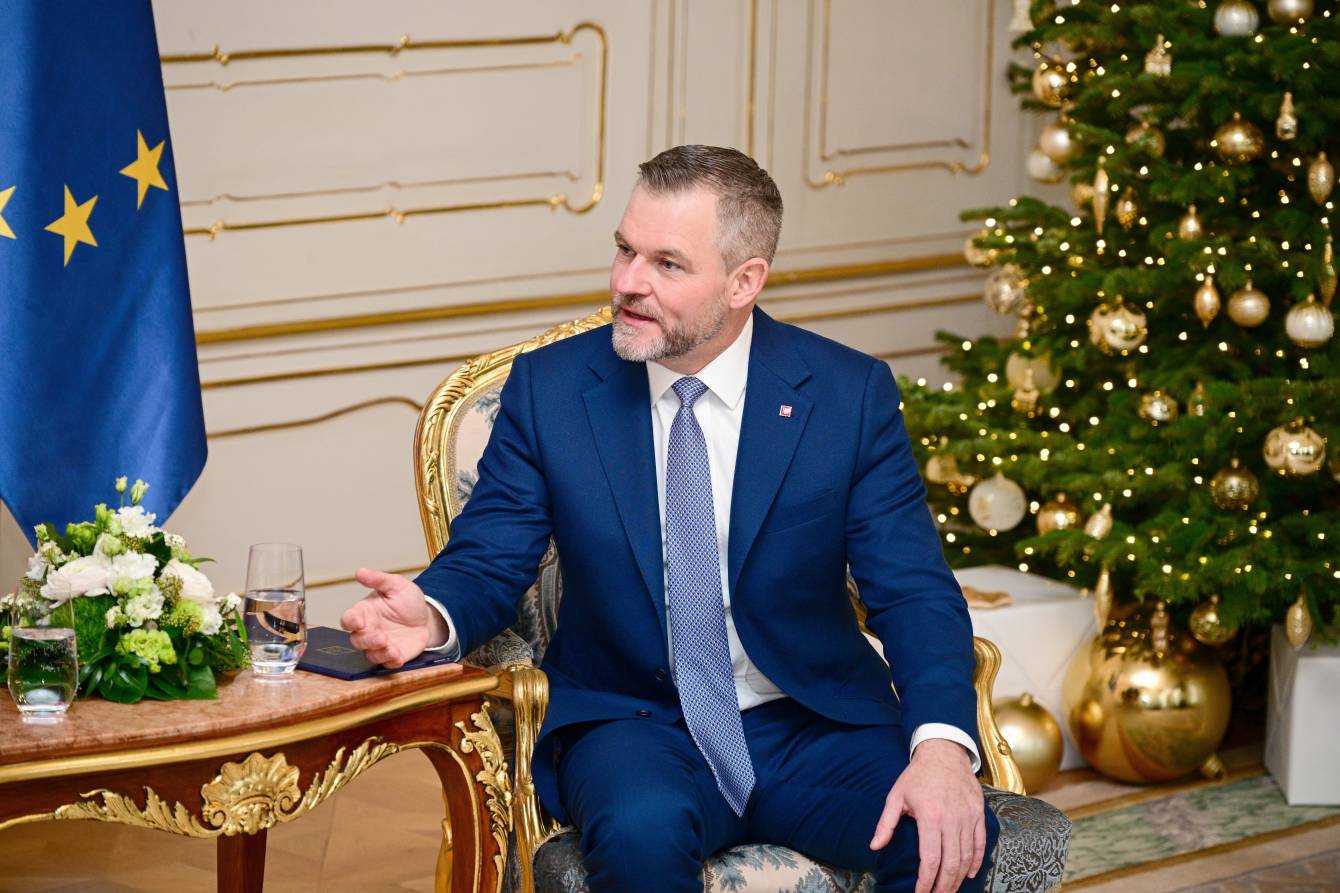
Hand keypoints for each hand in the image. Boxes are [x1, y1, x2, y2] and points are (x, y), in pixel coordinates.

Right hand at [340, 568, 447, 667]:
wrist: (427, 617)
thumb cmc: (407, 601)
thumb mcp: (396, 585)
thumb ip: (378, 579)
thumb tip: (360, 571)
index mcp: (365, 612)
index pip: (349, 619)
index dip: (350, 622)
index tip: (359, 621)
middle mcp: (369, 630)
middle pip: (357, 640)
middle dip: (367, 640)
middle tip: (381, 637)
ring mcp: (379, 645)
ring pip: (370, 654)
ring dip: (379, 652)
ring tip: (391, 647)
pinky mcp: (392, 655)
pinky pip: (387, 663)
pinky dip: (391, 661)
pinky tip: (398, 656)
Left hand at [870, 739, 984, 892]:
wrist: (944, 752)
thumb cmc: (918, 775)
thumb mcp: (896, 796)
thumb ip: (886, 823)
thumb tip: (874, 846)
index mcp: (930, 817)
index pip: (930, 858)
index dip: (926, 880)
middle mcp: (951, 820)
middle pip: (950, 863)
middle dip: (943, 886)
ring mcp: (967, 817)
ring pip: (966, 856)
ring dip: (958, 878)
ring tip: (949, 890)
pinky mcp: (978, 814)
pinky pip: (980, 843)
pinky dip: (976, 861)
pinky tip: (968, 874)